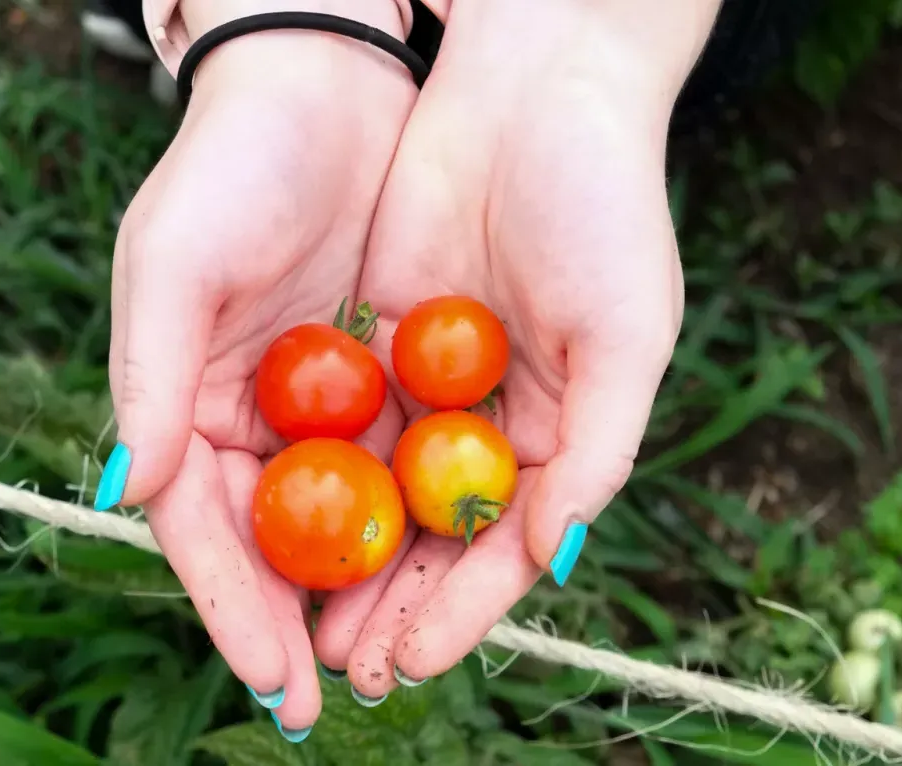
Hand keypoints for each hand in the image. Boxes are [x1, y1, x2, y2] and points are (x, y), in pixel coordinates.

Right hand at [94, 0, 416, 735]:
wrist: (326, 83)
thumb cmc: (232, 166)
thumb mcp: (176, 263)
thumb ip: (151, 377)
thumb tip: (124, 494)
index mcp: (181, 407)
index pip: (198, 528)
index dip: (230, 606)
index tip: (270, 675)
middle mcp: (243, 421)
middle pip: (268, 544)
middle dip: (293, 626)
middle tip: (325, 702)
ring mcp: (314, 407)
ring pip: (335, 520)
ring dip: (358, 592)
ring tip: (387, 661)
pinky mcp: (378, 380)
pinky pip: (394, 466)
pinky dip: (410, 520)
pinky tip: (438, 568)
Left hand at [313, 0, 720, 701]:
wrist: (535, 91)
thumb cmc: (604, 209)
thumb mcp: (624, 335)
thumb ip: (596, 452)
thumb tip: (551, 559)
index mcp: (561, 436)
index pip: (503, 550)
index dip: (459, 612)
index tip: (413, 662)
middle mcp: (491, 425)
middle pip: (432, 539)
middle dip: (392, 605)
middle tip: (344, 666)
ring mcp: (429, 385)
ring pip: (378, 494)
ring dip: (346, 560)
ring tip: (305, 625)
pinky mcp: (376, 340)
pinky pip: (341, 422)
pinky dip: (316, 476)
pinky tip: (277, 523)